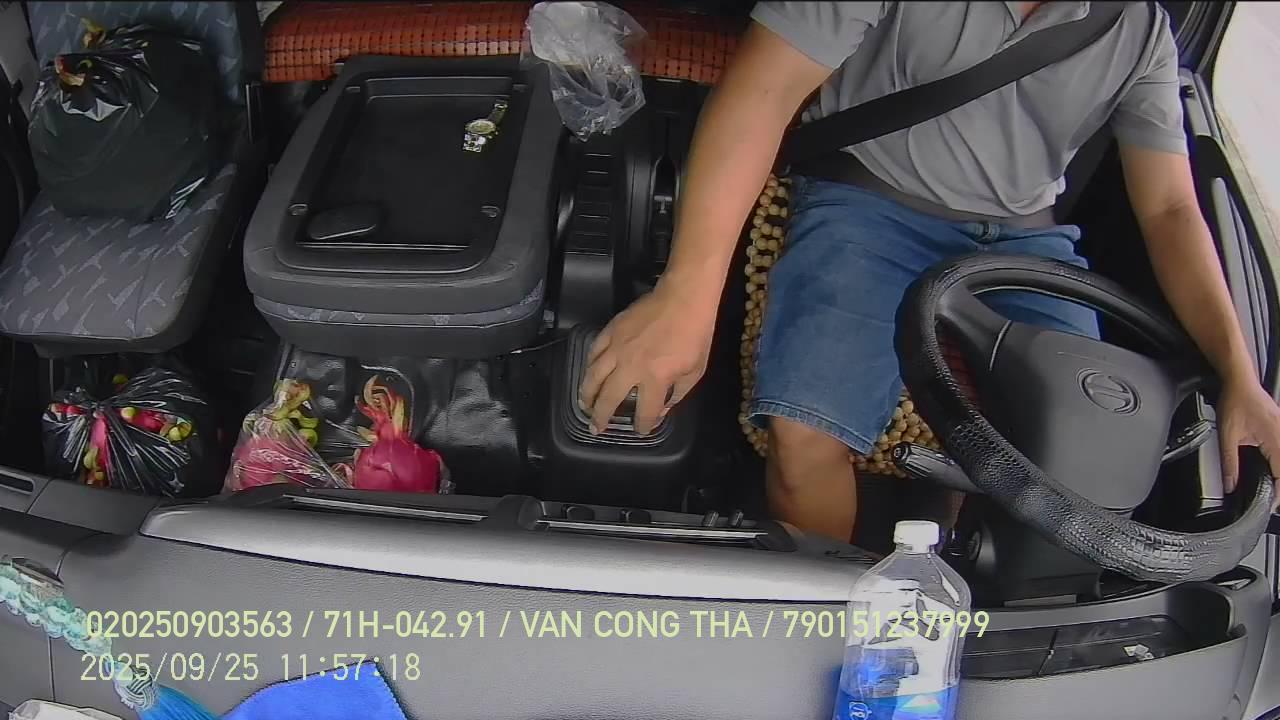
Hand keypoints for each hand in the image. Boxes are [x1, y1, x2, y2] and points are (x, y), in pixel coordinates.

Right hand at [579, 285, 715, 434]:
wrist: (683, 299)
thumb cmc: (694, 335)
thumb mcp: (695, 371)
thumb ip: (677, 394)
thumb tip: (662, 408)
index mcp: (655, 378)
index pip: (644, 411)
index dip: (643, 425)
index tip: (641, 428)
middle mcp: (631, 366)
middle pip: (609, 398)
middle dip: (601, 417)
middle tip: (596, 428)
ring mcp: (617, 348)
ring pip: (593, 376)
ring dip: (587, 394)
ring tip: (585, 404)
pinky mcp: (611, 331)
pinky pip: (593, 352)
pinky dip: (589, 365)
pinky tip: (589, 373)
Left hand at [1216, 376, 1279, 510]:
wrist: (1241, 382)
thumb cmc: (1236, 402)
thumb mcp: (1228, 435)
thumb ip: (1229, 461)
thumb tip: (1230, 484)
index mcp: (1276, 440)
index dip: (1279, 493)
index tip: (1271, 505)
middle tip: (1274, 502)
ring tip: (1276, 492)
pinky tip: (1275, 471)